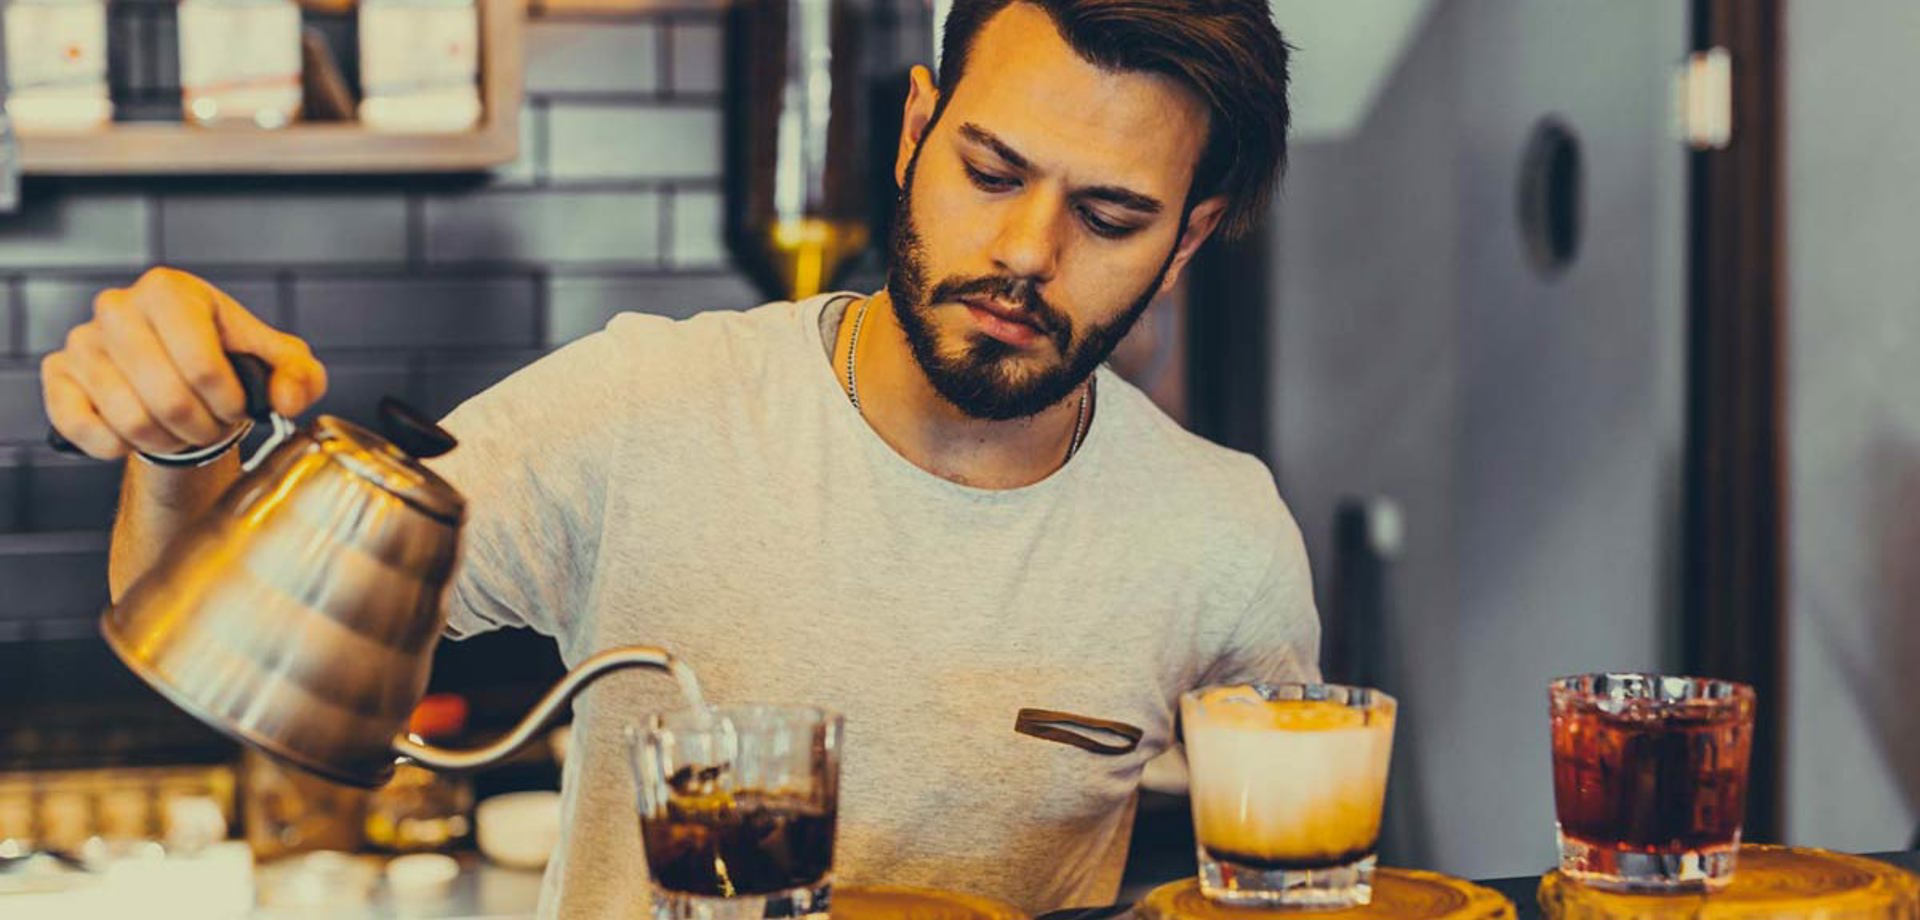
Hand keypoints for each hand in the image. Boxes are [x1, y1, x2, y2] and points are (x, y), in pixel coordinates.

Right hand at [40, 267, 327, 459]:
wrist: (178, 378)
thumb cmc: (228, 363)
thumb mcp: (278, 363)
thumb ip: (299, 377)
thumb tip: (284, 400)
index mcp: (170, 289)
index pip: (203, 365)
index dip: (229, 403)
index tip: (237, 407)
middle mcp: (117, 307)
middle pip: (168, 397)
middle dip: (202, 427)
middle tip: (212, 426)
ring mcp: (82, 342)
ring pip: (130, 420)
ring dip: (168, 441)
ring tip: (183, 430)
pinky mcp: (58, 377)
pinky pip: (84, 428)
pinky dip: (120, 446)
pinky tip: (140, 435)